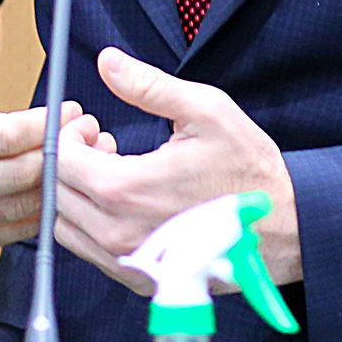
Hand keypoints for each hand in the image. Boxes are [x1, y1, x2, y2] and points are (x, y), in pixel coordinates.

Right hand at [0, 0, 92, 252]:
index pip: (2, 137)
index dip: (45, 124)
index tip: (73, 108)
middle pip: (17, 175)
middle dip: (62, 152)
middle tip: (90, 131)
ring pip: (20, 207)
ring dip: (61, 182)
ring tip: (87, 154)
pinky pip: (14, 231)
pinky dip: (43, 208)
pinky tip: (62, 182)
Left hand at [50, 47, 300, 292]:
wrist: (284, 227)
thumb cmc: (249, 170)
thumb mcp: (206, 111)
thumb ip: (149, 86)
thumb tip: (108, 62)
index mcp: (128, 189)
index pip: (62, 162)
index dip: (69, 135)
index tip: (92, 124)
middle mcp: (118, 233)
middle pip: (57, 193)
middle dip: (72, 162)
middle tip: (103, 142)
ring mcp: (127, 261)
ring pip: (66, 226)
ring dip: (79, 194)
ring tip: (115, 171)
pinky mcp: (137, 279)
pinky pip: (89, 252)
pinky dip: (93, 223)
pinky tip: (126, 202)